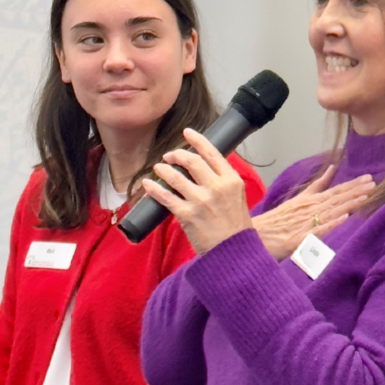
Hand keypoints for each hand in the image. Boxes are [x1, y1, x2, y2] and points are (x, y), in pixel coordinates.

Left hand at [141, 128, 253, 255]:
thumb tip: (206, 169)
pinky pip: (165, 197)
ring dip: (164, 169)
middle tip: (170, 155)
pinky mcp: (187, 214)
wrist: (234, 251)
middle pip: (192, 161)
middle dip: (178, 155)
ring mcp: (201, 200)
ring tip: (158, 168)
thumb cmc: (236, 227)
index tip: (187, 133)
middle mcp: (216, 187)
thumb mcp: (237, 197)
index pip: (213, 153)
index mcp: (232, 181)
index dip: (197, 140)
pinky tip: (147, 185)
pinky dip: (154, 189)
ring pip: (176, 177)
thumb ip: (224, 182)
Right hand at [253, 165, 374, 261]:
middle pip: (335, 199)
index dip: (352, 185)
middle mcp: (308, 210)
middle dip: (355, 191)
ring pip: (330, 212)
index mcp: (308, 201)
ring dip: (348, 204)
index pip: (334, 191)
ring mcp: (303, 224)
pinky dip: (331, 224)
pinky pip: (317, 231)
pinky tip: (345, 219)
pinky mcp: (297, 239)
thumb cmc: (274, 222)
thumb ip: (315, 186)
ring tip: (365, 197)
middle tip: (373, 183)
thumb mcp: (296, 200)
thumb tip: (332, 169)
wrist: (249, 236)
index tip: (368, 179)